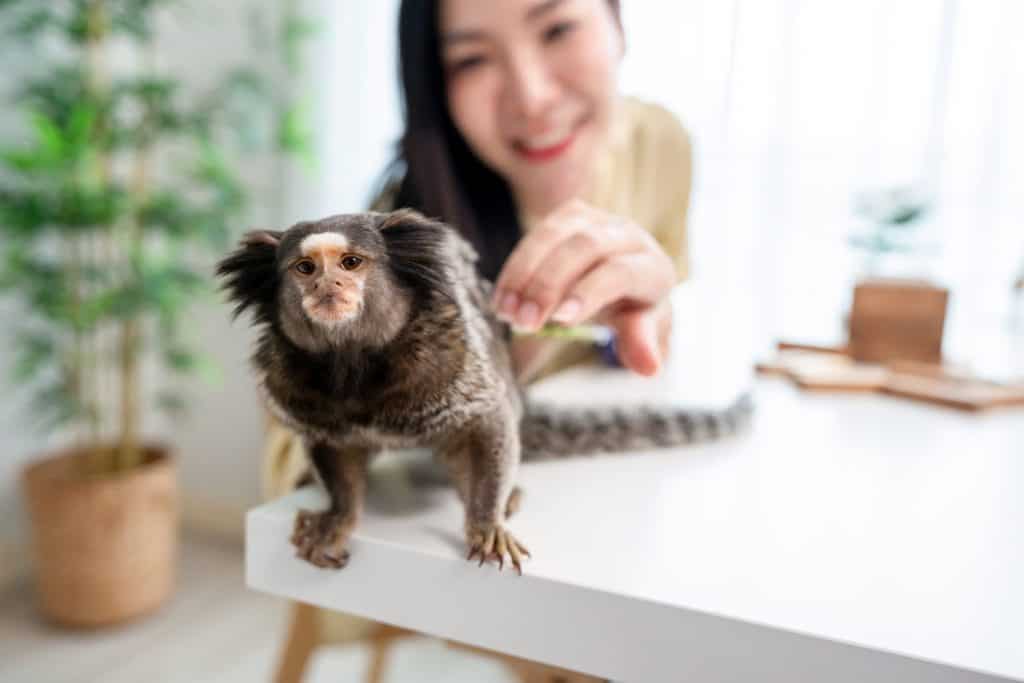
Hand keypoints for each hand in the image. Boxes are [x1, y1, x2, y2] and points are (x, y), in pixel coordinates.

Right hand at [492, 200, 676, 374]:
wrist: (628, 281)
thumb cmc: (635, 310)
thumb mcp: (643, 330)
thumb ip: (641, 342)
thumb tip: (649, 366)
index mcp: (652, 266)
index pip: (620, 272)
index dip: (588, 293)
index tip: (559, 320)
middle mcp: (627, 235)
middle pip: (585, 247)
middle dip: (548, 283)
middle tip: (523, 321)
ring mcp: (597, 221)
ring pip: (555, 234)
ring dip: (524, 273)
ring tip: (505, 311)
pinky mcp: (569, 217)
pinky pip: (537, 235)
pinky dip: (516, 267)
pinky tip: (502, 297)